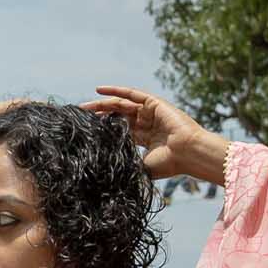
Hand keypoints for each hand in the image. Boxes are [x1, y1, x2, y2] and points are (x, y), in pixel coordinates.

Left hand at [79, 84, 207, 179]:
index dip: (103, 131)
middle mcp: (146, 125)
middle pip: (117, 117)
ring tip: (84, 107)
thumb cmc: (168, 164)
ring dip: (102, 105)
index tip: (86, 132)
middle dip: (98, 117)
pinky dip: (115, 91)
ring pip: (121, 105)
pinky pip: (131, 94)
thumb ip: (127, 165)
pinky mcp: (153, 103)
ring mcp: (150, 113)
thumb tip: (106, 175)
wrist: (187, 153)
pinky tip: (98, 91)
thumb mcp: (141, 167)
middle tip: (79, 118)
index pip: (119, 132)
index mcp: (144, 141)